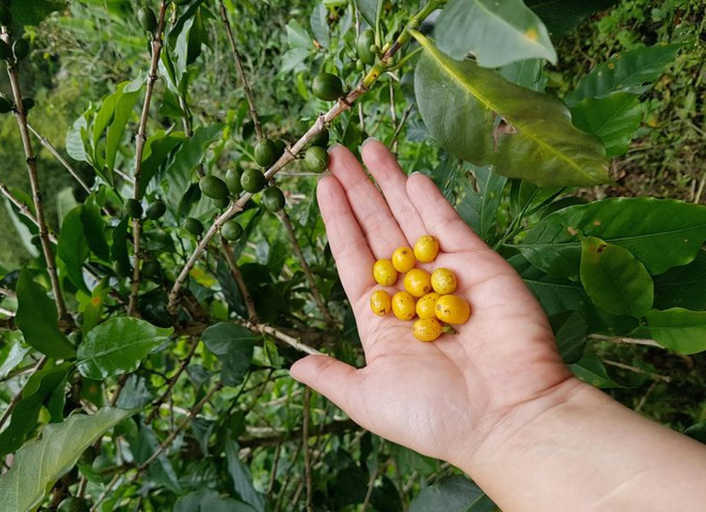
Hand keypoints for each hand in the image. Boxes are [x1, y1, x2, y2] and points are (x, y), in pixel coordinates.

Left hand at [291, 140, 578, 466]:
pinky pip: (449, 225)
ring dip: (389, 182)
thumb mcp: (369, 399)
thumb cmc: (436, 417)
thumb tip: (293, 368)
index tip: (322, 185)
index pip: (353, 257)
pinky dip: (430, 200)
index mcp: (383, 319)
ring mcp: (447, 274)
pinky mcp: (481, 265)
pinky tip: (409, 176)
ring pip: (410, 218)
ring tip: (367, 147)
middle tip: (336, 152)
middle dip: (357, 190)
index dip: (338, 220)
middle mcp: (412, 290)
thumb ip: (332, 376)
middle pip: (378, 228)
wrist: (508, 419)